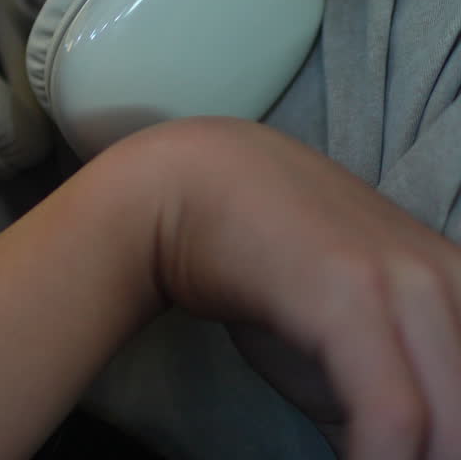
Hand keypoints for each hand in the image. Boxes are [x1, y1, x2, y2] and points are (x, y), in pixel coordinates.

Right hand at [143, 117, 460, 459]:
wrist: (185, 186)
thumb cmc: (257, 266)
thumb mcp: (343, 338)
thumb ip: (385, 401)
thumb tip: (402, 455)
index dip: (449, 444)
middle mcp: (452, 278)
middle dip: (440, 459)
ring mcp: (406, 284)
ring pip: (454, 429)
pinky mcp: (352, 297)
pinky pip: (393, 416)